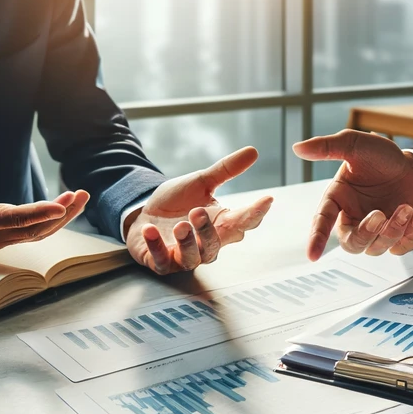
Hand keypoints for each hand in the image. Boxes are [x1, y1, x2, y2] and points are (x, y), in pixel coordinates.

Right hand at [0, 165, 87, 256]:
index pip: (10, 220)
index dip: (35, 215)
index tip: (59, 207)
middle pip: (32, 230)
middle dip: (60, 214)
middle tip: (80, 194)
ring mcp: (5, 240)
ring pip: (40, 233)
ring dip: (64, 217)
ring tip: (81, 197)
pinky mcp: (13, 237)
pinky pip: (39, 232)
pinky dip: (57, 220)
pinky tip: (71, 205)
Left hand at [125, 147, 272, 274]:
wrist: (145, 213)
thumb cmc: (178, 203)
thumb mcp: (201, 183)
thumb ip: (226, 170)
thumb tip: (253, 151)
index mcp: (222, 225)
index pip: (245, 222)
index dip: (256, 213)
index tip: (267, 199)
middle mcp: (207, 245)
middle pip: (215, 245)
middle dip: (207, 231)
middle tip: (198, 211)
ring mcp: (184, 257)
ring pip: (192, 258)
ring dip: (187, 242)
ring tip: (180, 225)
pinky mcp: (161, 262)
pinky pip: (161, 260)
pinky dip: (156, 246)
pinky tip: (150, 230)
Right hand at [292, 129, 412, 259]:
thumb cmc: (382, 159)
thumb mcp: (355, 144)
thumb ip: (327, 147)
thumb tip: (298, 148)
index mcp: (338, 200)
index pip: (322, 222)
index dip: (316, 239)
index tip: (313, 255)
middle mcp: (354, 218)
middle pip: (352, 244)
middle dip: (367, 233)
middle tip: (381, 214)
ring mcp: (375, 231)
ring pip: (376, 247)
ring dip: (393, 230)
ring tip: (406, 206)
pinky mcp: (396, 236)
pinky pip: (400, 248)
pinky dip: (410, 234)